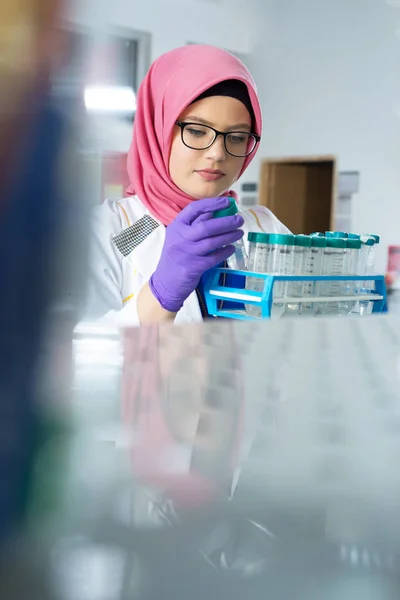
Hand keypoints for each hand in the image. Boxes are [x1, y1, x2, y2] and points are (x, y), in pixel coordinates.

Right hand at [149, 197, 243, 311]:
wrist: (165, 281)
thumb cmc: (176, 256)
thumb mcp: (180, 236)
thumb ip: (194, 225)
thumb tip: (216, 212)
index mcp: (177, 226)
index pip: (194, 209)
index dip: (212, 203)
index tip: (227, 201)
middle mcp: (180, 238)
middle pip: (206, 226)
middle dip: (226, 222)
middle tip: (239, 220)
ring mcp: (186, 253)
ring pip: (212, 242)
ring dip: (229, 236)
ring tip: (239, 233)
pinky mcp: (193, 267)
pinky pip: (214, 258)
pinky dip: (225, 252)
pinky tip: (231, 248)